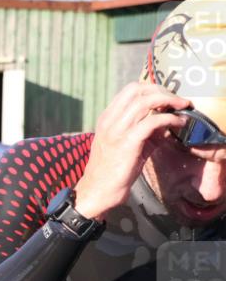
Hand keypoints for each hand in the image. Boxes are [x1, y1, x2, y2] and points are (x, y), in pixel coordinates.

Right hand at [73, 82, 190, 219]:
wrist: (98, 191)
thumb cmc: (111, 171)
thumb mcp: (126, 145)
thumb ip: (143, 131)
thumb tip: (167, 122)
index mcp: (107, 118)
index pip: (130, 90)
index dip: (153, 89)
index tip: (167, 98)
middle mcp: (110, 120)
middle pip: (138, 90)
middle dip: (163, 91)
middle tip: (177, 101)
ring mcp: (117, 130)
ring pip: (146, 101)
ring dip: (169, 101)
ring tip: (182, 108)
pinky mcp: (128, 142)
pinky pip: (153, 121)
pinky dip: (169, 119)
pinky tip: (178, 124)